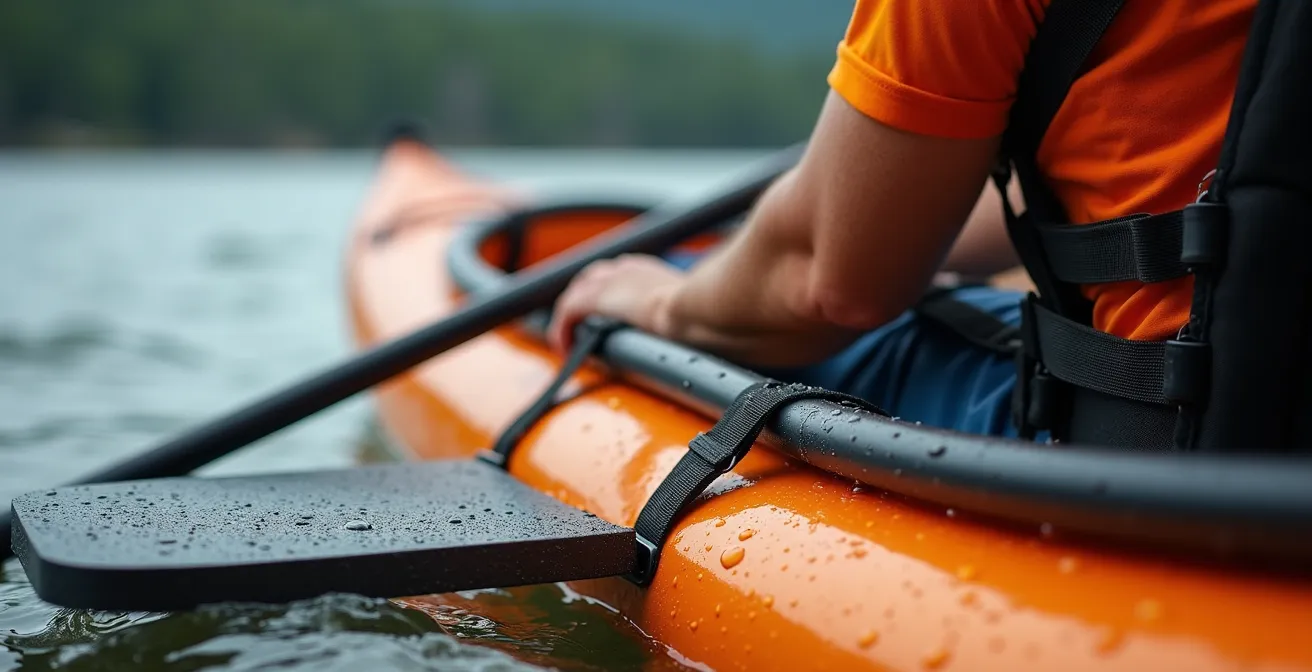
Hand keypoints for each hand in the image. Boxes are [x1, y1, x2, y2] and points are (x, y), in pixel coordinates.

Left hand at [547, 254, 684, 352]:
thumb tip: (693, 333)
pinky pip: (567, 312)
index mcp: (647, 270)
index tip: (611, 313)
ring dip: (570, 317)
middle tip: (581, 327)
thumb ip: (684, 316)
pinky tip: (563, 347)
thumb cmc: (705, 310)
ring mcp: (610, 281)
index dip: (609, 294)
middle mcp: (625, 269)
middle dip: (583, 302)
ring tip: (569, 340)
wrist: (697, 305)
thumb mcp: (691, 310)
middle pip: (591, 280)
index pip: (618, 276)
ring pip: (576, 295)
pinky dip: (562, 329)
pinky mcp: (596, 298)